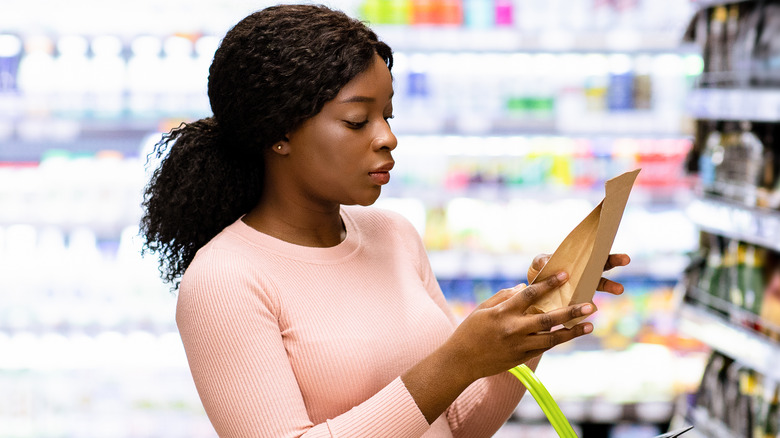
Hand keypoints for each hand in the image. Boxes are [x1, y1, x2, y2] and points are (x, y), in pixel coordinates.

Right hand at [447, 271, 594, 380]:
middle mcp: (513, 329)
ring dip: (572, 331)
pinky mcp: (521, 358)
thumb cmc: (470, 331)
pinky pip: (544, 347)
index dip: (549, 284)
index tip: (565, 275)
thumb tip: (524, 288)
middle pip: (548, 318)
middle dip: (571, 311)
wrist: (461, 361)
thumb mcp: (483, 309)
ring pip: (552, 337)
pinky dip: (558, 340)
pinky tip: (571, 334)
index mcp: (503, 312)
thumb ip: (504, 296)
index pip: (530, 295)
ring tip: (589, 325)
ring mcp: (519, 345)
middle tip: (591, 305)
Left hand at [527, 253, 630, 294]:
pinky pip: (585, 302)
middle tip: (626, 259)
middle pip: (602, 266)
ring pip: (599, 284)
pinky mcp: (576, 301)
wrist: (532, 292)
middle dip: (615, 261)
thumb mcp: (538, 263)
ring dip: (611, 286)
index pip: (594, 253)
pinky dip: (589, 304)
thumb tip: (547, 262)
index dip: (606, 250)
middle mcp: (584, 273)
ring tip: (620, 289)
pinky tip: (593, 306)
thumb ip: (542, 261)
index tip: (619, 249)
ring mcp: (582, 287)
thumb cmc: (540, 273)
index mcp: (577, 260)